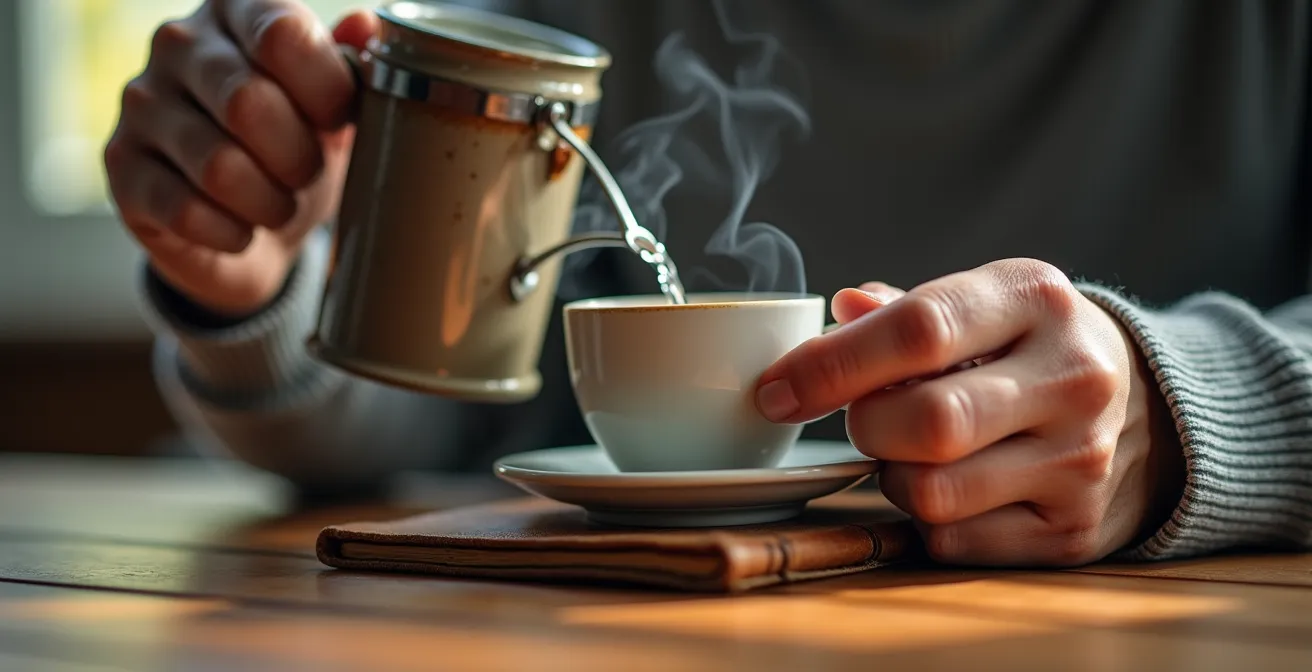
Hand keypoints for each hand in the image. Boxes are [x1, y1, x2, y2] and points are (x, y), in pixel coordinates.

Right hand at [104, 0, 376, 316]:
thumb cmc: (299, 149)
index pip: (283, 35)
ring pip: (218, 167)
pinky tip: (239, 229)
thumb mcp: (337, 110)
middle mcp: (178, 44)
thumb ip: (354, 65)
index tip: (338, 122)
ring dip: (269, 203)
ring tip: (277, 204)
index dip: (326, 92)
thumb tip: (366, 27)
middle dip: (298, 158)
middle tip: (306, 174)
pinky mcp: (122, 168)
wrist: (252, 228)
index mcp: (238, 11)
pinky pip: (186, 211)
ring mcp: (142, 104)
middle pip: (248, 102)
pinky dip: (232, 233)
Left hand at [755, 259, 1183, 566]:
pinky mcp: (1074, 530)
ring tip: (913, 454)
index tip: (775, 391)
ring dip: (893, 478)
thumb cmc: (1030, 349)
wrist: (1149, 412)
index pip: (919, 328)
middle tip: (866, 419)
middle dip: (865, 426)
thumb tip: (840, 308)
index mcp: (1037, 299)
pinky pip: (954, 540)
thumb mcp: (984, 304)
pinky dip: (927, 520)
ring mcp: (1082, 461)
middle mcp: (1072, 378)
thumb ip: (905, 310)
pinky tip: (949, 488)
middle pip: (925, 421)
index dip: (831, 364)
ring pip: (933, 491)